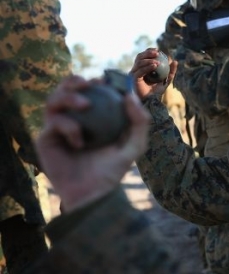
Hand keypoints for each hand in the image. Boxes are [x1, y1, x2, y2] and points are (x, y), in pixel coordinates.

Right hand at [35, 75, 150, 212]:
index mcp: (92, 117)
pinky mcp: (45, 139)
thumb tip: (130, 95)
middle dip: (74, 81)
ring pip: (53, 100)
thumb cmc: (113, 170)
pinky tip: (79, 141)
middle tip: (88, 83)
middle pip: (65, 89)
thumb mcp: (134, 145)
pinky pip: (53, 123)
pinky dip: (68, 127)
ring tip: (84, 104)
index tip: (106, 79)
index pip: (89, 90)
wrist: (93, 194)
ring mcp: (57, 128)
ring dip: (68, 96)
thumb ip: (139, 121)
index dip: (95, 80)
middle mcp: (72, 119)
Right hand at [130, 48, 177, 99]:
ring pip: (139, 62)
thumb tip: (175, 61)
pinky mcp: (133, 78)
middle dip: (148, 53)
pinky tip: (155, 65)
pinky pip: (140, 70)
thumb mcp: (166, 80)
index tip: (158, 51)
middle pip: (140, 57)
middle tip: (157, 53)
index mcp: (142, 68)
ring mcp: (134, 73)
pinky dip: (147, 67)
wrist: (151, 101)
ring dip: (149, 60)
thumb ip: (171, 71)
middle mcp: (136, 69)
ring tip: (158, 62)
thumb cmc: (157, 91)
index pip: (144, 56)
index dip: (149, 51)